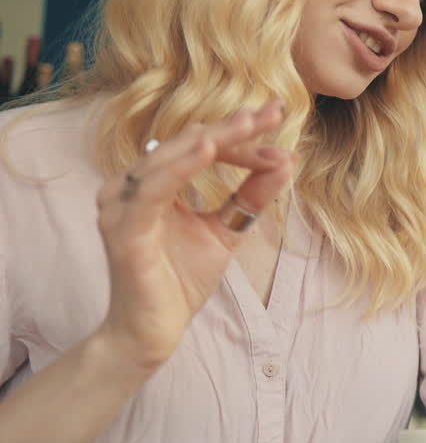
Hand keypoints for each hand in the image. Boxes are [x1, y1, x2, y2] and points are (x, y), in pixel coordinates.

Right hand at [94, 101, 292, 371]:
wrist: (154, 330)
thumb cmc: (180, 280)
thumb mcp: (226, 230)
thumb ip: (251, 196)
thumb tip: (286, 160)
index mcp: (152, 183)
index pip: (199, 145)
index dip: (240, 135)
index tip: (278, 120)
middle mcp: (131, 187)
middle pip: (185, 144)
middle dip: (232, 128)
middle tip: (270, 112)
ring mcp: (122, 206)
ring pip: (168, 159)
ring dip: (211, 139)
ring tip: (246, 124)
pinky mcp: (123, 229)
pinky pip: (152, 190)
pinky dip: (180, 167)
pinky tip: (207, 150)